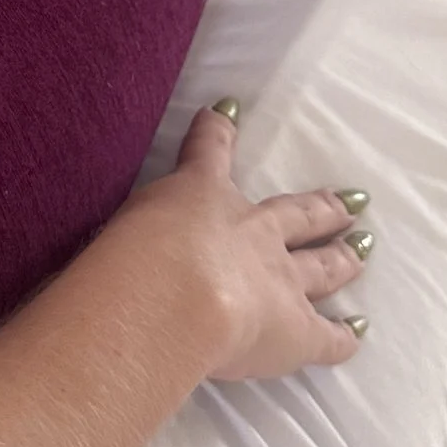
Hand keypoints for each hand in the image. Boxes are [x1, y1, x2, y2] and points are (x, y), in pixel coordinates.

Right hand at [116, 109, 368, 382]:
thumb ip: (111, 227)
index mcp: (203, 198)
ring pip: (322, 266)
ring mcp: (282, 281)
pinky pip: (330, 336)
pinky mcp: (298, 331)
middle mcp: (253, 234)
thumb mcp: (115, 221)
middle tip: (350, 201)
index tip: (229, 109)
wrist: (172, 292)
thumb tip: (83, 247)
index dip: (219, 131)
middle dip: (321, 207)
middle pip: (296, 215)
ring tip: (363, 248)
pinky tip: (357, 332)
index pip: (210, 153)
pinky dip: (345, 336)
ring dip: (343, 257)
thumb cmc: (130, 255)